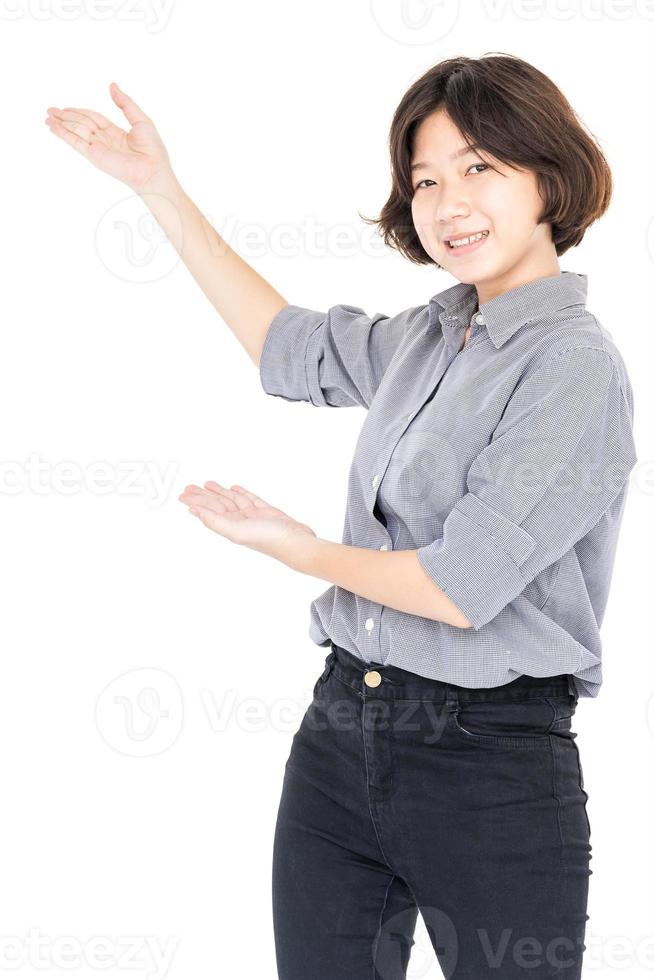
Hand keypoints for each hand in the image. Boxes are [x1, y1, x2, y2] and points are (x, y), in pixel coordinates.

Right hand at [45, 82, 174, 192]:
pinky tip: (53, 128)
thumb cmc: (152, 148)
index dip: (79, 111)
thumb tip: (112, 85)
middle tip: (50, 110)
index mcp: (115, 133)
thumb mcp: (140, 119)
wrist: (152, 169)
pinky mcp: (94, 155)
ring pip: (76, 131)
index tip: (65, 108)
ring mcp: (98, 148)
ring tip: (47, 118)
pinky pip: (76, 143)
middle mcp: (104, 140)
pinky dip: (64, 135)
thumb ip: (125, 103)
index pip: (93, 118)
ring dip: (61, 124)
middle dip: (65, 117)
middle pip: (81, 123)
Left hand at [178, 481, 316, 561]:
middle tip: (190, 487)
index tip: (183, 495)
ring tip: (208, 484)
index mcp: (231, 527)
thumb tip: (194, 511)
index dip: (196, 502)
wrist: (296, 542)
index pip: (209, 511)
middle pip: (217, 505)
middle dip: (203, 496)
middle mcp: (240, 522)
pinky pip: (250, 500)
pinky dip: (241, 494)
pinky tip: (235, 489)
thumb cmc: (268, 540)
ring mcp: (254, 517)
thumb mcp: (236, 531)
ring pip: (232, 501)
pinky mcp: (267, 513)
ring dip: (220, 492)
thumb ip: (215, 521)